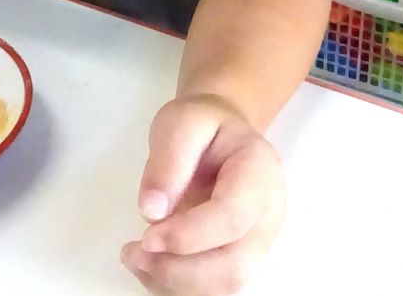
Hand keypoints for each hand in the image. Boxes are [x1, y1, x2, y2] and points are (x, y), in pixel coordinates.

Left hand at [122, 95, 284, 295]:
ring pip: (228, 285)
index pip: (231, 217)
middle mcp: (268, 215)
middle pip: (235, 265)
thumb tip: (152, 212)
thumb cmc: (202, 123)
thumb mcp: (180, 122)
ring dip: (178, 283)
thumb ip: (168, 162)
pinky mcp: (241, 257)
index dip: (188, 235)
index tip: (146, 235)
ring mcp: (259, 241)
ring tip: (135, 259)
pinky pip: (216, 287)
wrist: (220, 130)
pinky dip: (179, 286)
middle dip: (180, 270)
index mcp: (259, 172)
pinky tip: (150, 267)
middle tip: (134, 253)